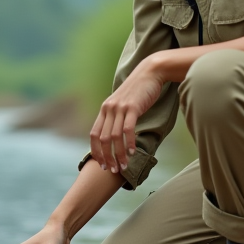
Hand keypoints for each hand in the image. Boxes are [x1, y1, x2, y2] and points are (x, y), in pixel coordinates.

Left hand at [89, 58, 164, 174]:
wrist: (149, 73)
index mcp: (105, 110)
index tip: (102, 164)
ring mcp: (120, 107)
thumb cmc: (139, 91)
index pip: (94, 135)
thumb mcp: (123, 104)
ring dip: (118, 154)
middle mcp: (109, 109)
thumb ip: (117, 118)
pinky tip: (132, 152)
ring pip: (115, 136)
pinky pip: (128, 129)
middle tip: (113, 170)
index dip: (96, 151)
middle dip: (107, 157)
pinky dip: (129, 143)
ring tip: (124, 166)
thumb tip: (116, 137)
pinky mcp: (133, 107)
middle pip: (103, 139)